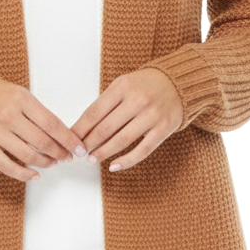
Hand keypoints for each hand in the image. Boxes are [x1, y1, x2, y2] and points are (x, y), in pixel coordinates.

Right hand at [0, 77, 87, 183]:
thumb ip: (38, 112)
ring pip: (27, 155)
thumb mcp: (19, 94)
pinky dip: (24, 174)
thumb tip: (62, 135)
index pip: (52, 123)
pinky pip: (7, 166)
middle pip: (42, 142)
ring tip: (53, 163)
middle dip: (60, 153)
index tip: (79, 148)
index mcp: (21, 99)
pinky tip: (35, 175)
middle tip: (67, 158)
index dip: (68, 139)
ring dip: (45, 163)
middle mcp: (8, 115)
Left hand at [69, 68, 183, 171]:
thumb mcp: (124, 84)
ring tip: (91, 159)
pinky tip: (113, 166)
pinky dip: (126, 161)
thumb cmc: (145, 85)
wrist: (179, 82)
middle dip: (88, 143)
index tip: (70, 139)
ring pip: (121, 140)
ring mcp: (152, 115)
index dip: (80, 129)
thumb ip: (107, 103)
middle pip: (105, 128)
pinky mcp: (163, 129)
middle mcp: (137, 100)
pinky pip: (142, 150)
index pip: (94, 112)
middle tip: (78, 152)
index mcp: (122, 86)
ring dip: (103, 153)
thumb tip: (84, 128)